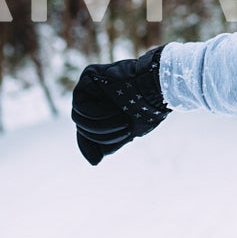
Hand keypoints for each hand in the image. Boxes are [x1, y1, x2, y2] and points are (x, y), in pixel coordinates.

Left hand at [71, 47, 170, 164]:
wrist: (157, 88)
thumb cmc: (147, 109)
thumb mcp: (126, 133)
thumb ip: (107, 144)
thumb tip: (92, 161)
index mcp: (101, 109)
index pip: (85, 131)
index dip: (88, 146)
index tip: (96, 161)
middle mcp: (92, 96)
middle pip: (81, 126)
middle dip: (103, 134)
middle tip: (126, 127)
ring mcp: (89, 85)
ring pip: (79, 117)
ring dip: (102, 124)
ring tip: (123, 118)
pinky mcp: (89, 75)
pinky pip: (80, 104)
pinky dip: (98, 112)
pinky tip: (115, 105)